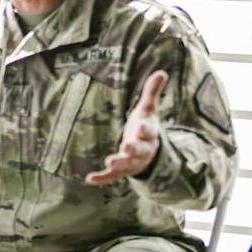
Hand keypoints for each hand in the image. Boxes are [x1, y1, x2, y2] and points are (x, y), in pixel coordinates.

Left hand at [86, 70, 166, 185]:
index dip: (145, 129)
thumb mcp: (148, 110)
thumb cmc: (144, 126)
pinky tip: (89, 179)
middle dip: (133, 149)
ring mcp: (132, 162)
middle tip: (126, 146)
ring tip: (110, 161)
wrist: (149, 153)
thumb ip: (152, 93)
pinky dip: (102, 178)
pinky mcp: (121, 171)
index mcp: (148, 134)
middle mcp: (142, 150)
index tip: (141, 126)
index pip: (148, 131)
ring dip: (118, 164)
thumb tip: (162, 72)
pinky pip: (112, 176)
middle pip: (139, 151)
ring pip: (126, 165)